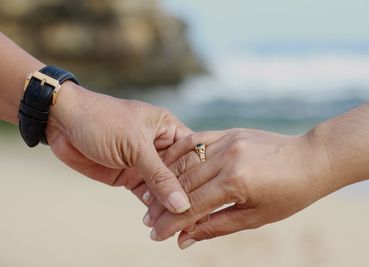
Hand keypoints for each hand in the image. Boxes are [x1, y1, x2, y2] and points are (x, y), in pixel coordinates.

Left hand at [45, 82, 191, 213]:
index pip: (195, 156)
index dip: (202, 177)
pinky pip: (148, 195)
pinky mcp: (131, 176)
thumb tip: (181, 203)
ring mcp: (146, 163)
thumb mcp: (135, 145)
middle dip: (186, 196)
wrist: (63, 123)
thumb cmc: (102, 120)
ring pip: (165, 188)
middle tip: (193, 220)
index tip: (210, 200)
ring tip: (177, 227)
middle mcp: (162, 147)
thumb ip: (159, 175)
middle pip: (183, 175)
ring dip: (169, 205)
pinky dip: (152, 208)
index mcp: (169, 129)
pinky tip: (158, 222)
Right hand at [145, 128, 333, 247]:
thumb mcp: (255, 218)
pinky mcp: (229, 132)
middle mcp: (228, 157)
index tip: (155, 236)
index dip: (171, 223)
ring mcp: (227, 141)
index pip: (192, 205)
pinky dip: (177, 154)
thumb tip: (184, 239)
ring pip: (184, 161)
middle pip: (183, 184)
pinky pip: (195, 140)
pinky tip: (165, 166)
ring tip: (151, 198)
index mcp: (237, 182)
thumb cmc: (288, 195)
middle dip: (163, 205)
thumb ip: (216, 227)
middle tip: (147, 221)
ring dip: (165, 181)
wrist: (311, 160)